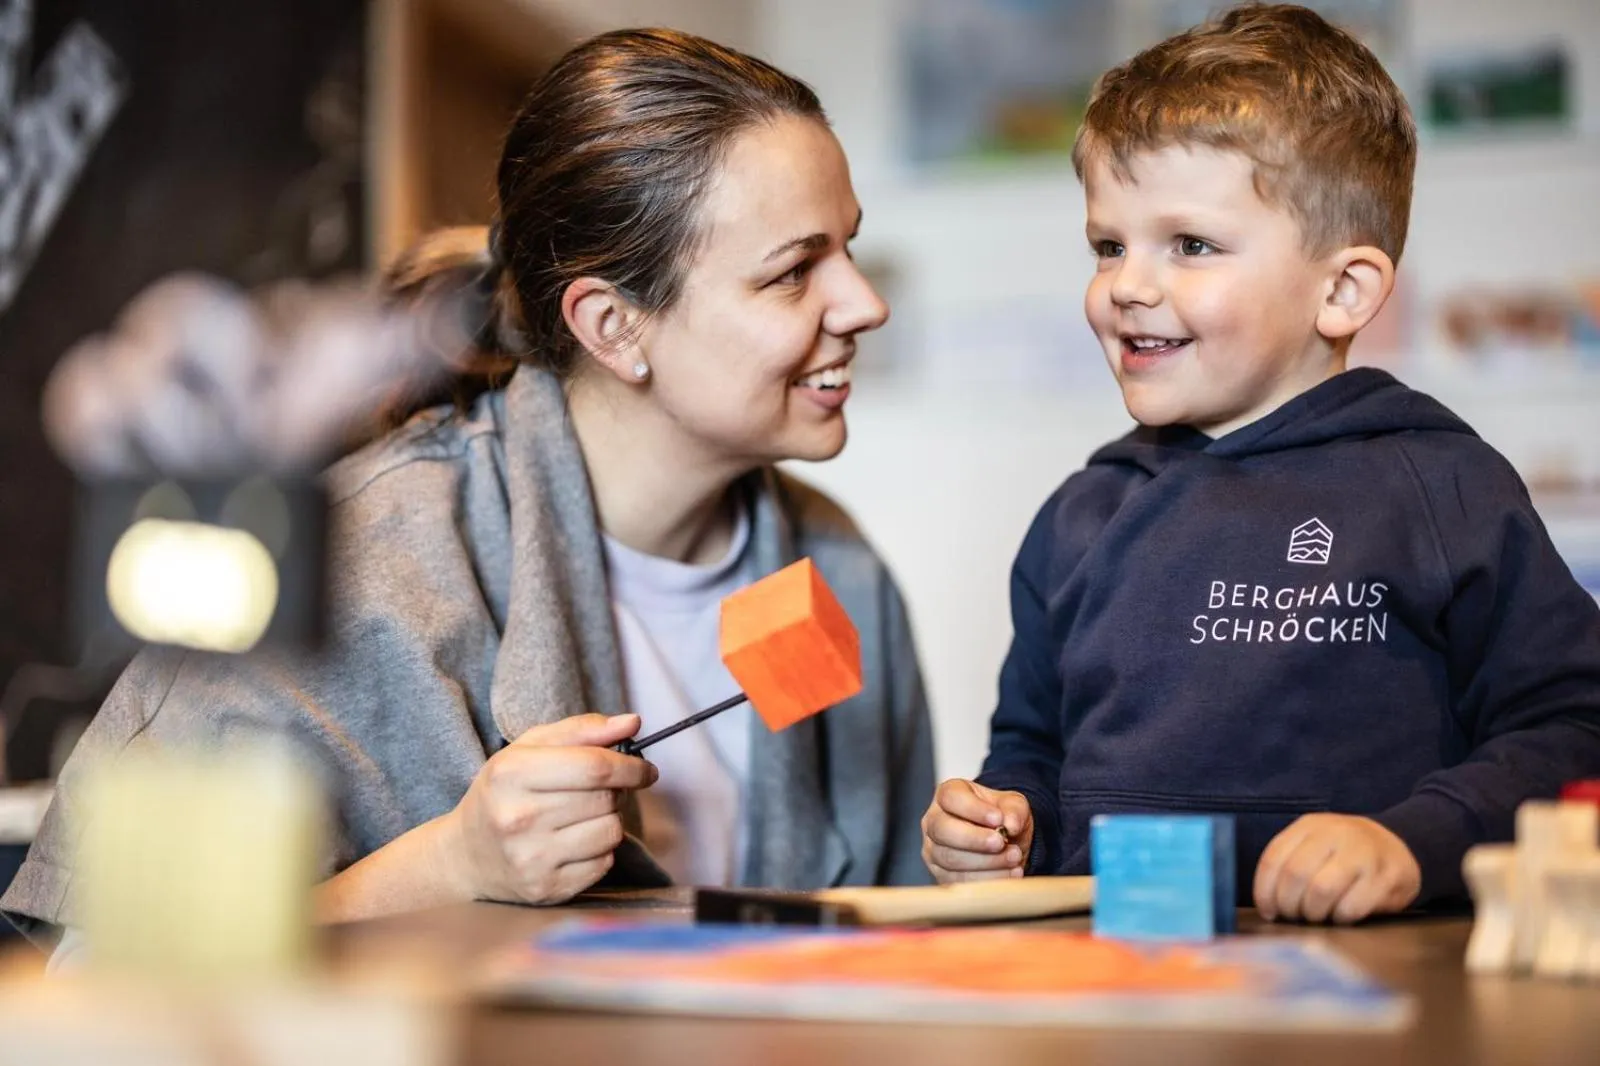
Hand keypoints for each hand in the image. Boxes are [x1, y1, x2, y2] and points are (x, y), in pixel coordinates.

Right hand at [444, 713, 657, 904]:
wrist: (465, 856)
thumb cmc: (504, 793)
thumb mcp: (528, 749)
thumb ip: (582, 730)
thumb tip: (632, 722)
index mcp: (511, 774)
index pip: (595, 767)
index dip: (631, 766)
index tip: (646, 769)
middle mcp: (518, 819)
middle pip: (606, 798)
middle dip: (616, 791)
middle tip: (600, 791)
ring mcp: (531, 859)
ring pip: (611, 832)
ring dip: (609, 820)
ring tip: (583, 817)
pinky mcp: (546, 889)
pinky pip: (604, 864)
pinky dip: (600, 850)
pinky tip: (575, 843)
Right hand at [921, 778, 1032, 882]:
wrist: (1005, 843)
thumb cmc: (1002, 818)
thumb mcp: (1013, 805)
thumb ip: (1014, 809)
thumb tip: (1010, 824)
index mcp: (948, 795)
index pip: (951, 797)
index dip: (973, 809)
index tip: (998, 819)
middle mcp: (934, 822)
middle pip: (943, 830)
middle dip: (975, 839)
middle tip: (1000, 842)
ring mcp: (934, 851)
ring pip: (950, 859)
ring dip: (986, 862)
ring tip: (1013, 858)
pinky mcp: (942, 876)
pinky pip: (960, 881)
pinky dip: (988, 879)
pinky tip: (1009, 873)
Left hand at [1253, 813, 1420, 923]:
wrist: (1398, 847)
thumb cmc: (1345, 854)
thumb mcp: (1314, 846)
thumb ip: (1290, 864)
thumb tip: (1267, 905)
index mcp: (1310, 826)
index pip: (1274, 858)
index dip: (1265, 891)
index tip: (1269, 911)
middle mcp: (1335, 833)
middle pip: (1295, 874)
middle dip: (1289, 904)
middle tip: (1294, 916)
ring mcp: (1363, 854)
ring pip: (1321, 890)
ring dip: (1313, 912)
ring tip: (1316, 916)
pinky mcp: (1386, 876)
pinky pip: (1352, 906)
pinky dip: (1340, 918)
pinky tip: (1341, 916)